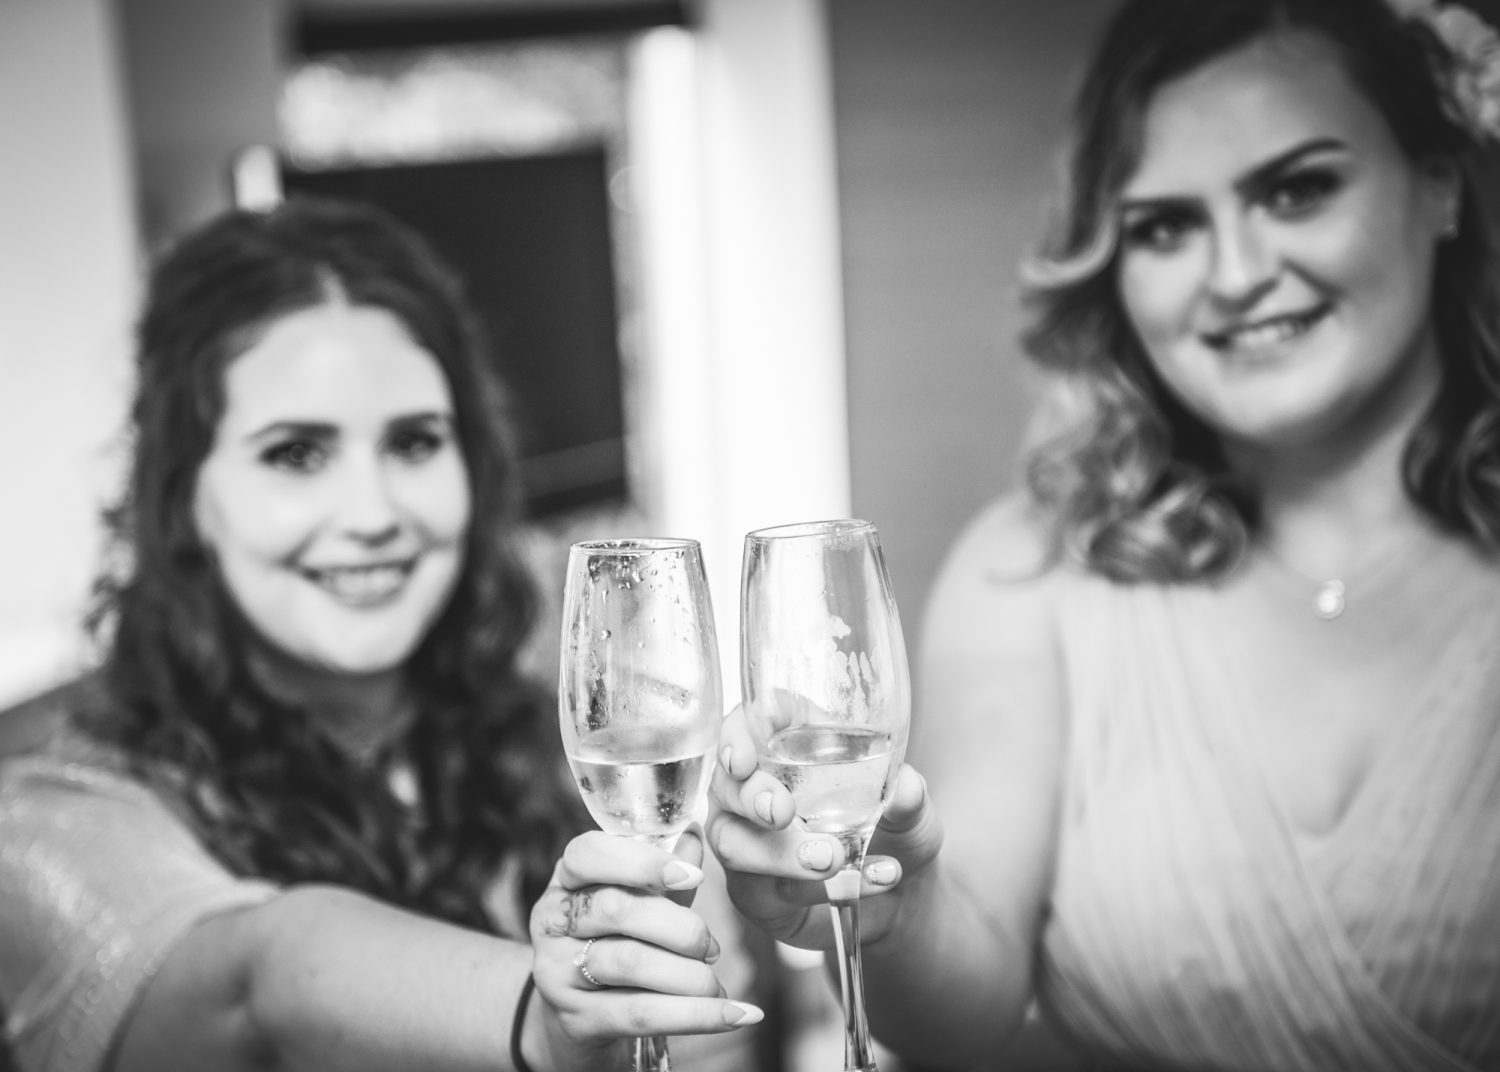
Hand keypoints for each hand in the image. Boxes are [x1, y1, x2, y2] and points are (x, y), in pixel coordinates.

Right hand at [527, 828, 762, 1068]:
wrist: (578, 1021)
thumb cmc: (616, 946)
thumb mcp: (640, 903)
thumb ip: (664, 872)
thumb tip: (694, 832)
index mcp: (567, 879)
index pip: (588, 854)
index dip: (643, 861)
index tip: (694, 876)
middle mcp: (551, 921)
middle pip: (616, 909)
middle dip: (680, 928)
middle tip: (713, 948)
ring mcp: (556, 973)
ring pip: (629, 962)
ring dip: (690, 975)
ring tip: (717, 985)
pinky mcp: (575, 1021)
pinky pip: (641, 1014)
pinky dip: (697, 1015)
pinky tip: (736, 1015)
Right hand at [705, 705, 943, 951]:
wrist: (903, 896)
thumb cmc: (894, 830)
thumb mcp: (912, 811)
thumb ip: (909, 797)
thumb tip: (906, 787)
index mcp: (788, 747)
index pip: (748, 724)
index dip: (737, 734)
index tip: (744, 757)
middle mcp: (755, 790)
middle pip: (727, 782)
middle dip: (751, 795)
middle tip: (781, 811)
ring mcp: (747, 842)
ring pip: (733, 843)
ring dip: (779, 852)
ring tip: (832, 858)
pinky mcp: (754, 892)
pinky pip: (764, 890)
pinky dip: (813, 889)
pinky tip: (858, 883)